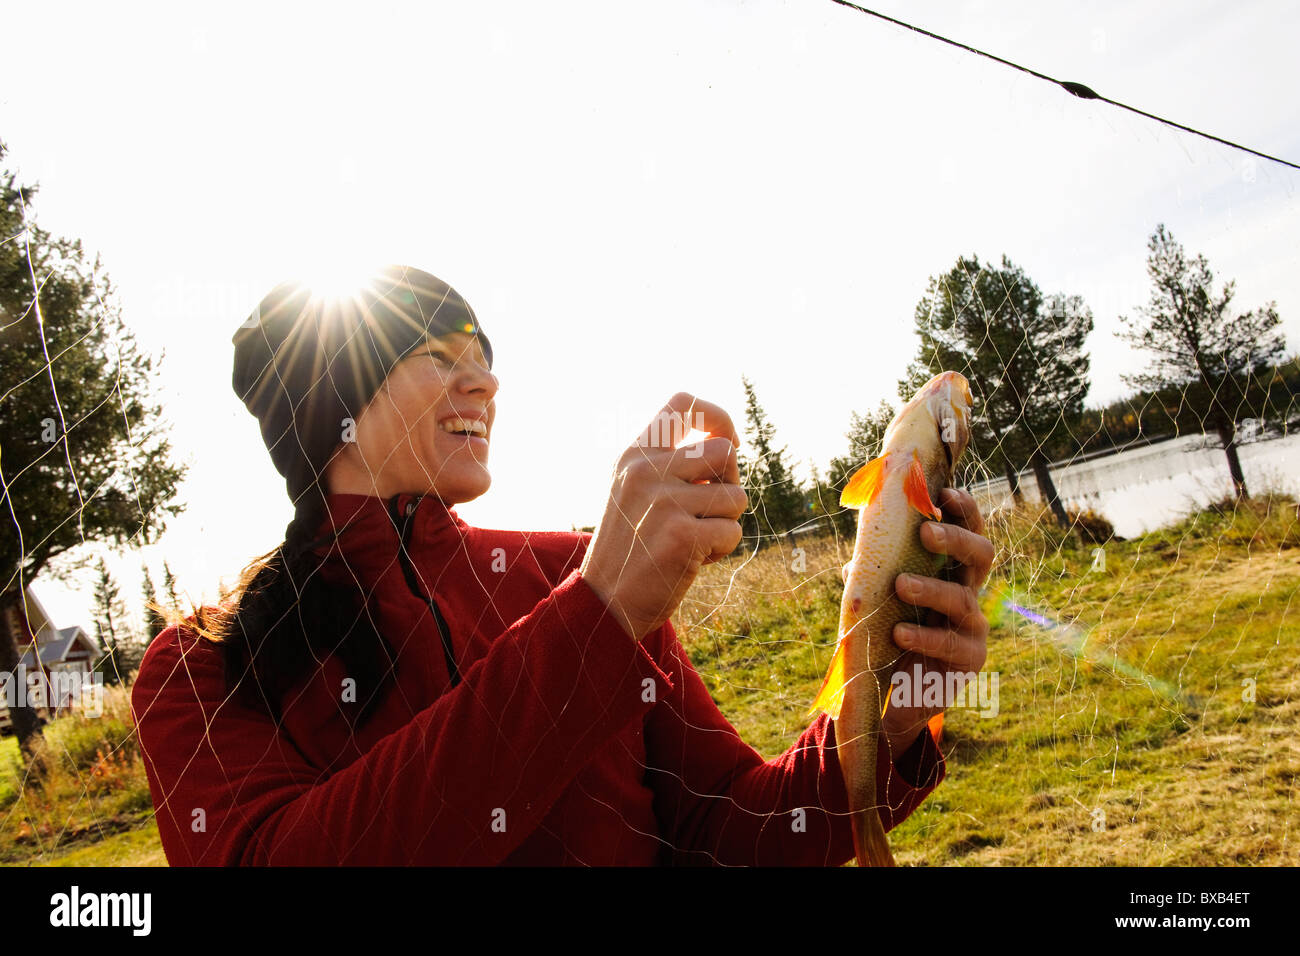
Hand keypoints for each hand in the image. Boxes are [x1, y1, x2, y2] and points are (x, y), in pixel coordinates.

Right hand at [579, 393, 746, 641]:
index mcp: (634, 455)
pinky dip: (722, 550)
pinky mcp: (681, 535)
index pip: (683, 403)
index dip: (717, 417)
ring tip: (694, 540)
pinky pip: (732, 531)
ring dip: (725, 522)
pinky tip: (693, 560)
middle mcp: (646, 471)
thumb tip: (729, 444)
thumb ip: (668, 465)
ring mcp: (663, 502)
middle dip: (730, 483)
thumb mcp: (632, 493)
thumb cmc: (630, 549)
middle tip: (709, 510)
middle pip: (725, 450)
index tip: (726, 442)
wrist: (604, 604)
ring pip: (736, 496)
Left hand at [868, 488, 993, 758]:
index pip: (967, 532)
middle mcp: (968, 592)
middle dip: (955, 539)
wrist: (896, 692)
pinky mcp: (970, 658)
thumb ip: (872, 578)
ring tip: (901, 585)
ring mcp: (973, 625)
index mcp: (950, 570)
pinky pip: (951, 643)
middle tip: (926, 532)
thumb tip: (851, 563)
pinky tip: (900, 632)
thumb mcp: (880, 600)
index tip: (944, 493)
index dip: (963, 511)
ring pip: (962, 599)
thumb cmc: (890, 634)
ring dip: (930, 588)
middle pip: (980, 555)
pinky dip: (924, 636)